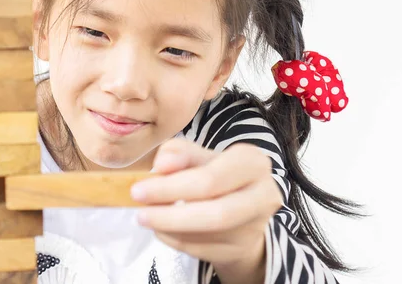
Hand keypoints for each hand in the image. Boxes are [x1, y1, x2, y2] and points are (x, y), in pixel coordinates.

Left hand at [130, 138, 282, 281]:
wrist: (239, 207)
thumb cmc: (215, 173)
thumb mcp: (197, 155)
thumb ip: (178, 152)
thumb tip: (162, 164)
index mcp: (252, 162)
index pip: (210, 179)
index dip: (171, 187)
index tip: (138, 190)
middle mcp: (263, 194)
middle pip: (214, 213)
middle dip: (170, 215)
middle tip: (139, 213)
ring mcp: (255, 226)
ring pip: (207, 235)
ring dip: (169, 228)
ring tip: (148, 217)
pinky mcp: (242, 248)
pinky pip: (202, 250)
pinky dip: (175, 240)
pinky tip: (163, 228)